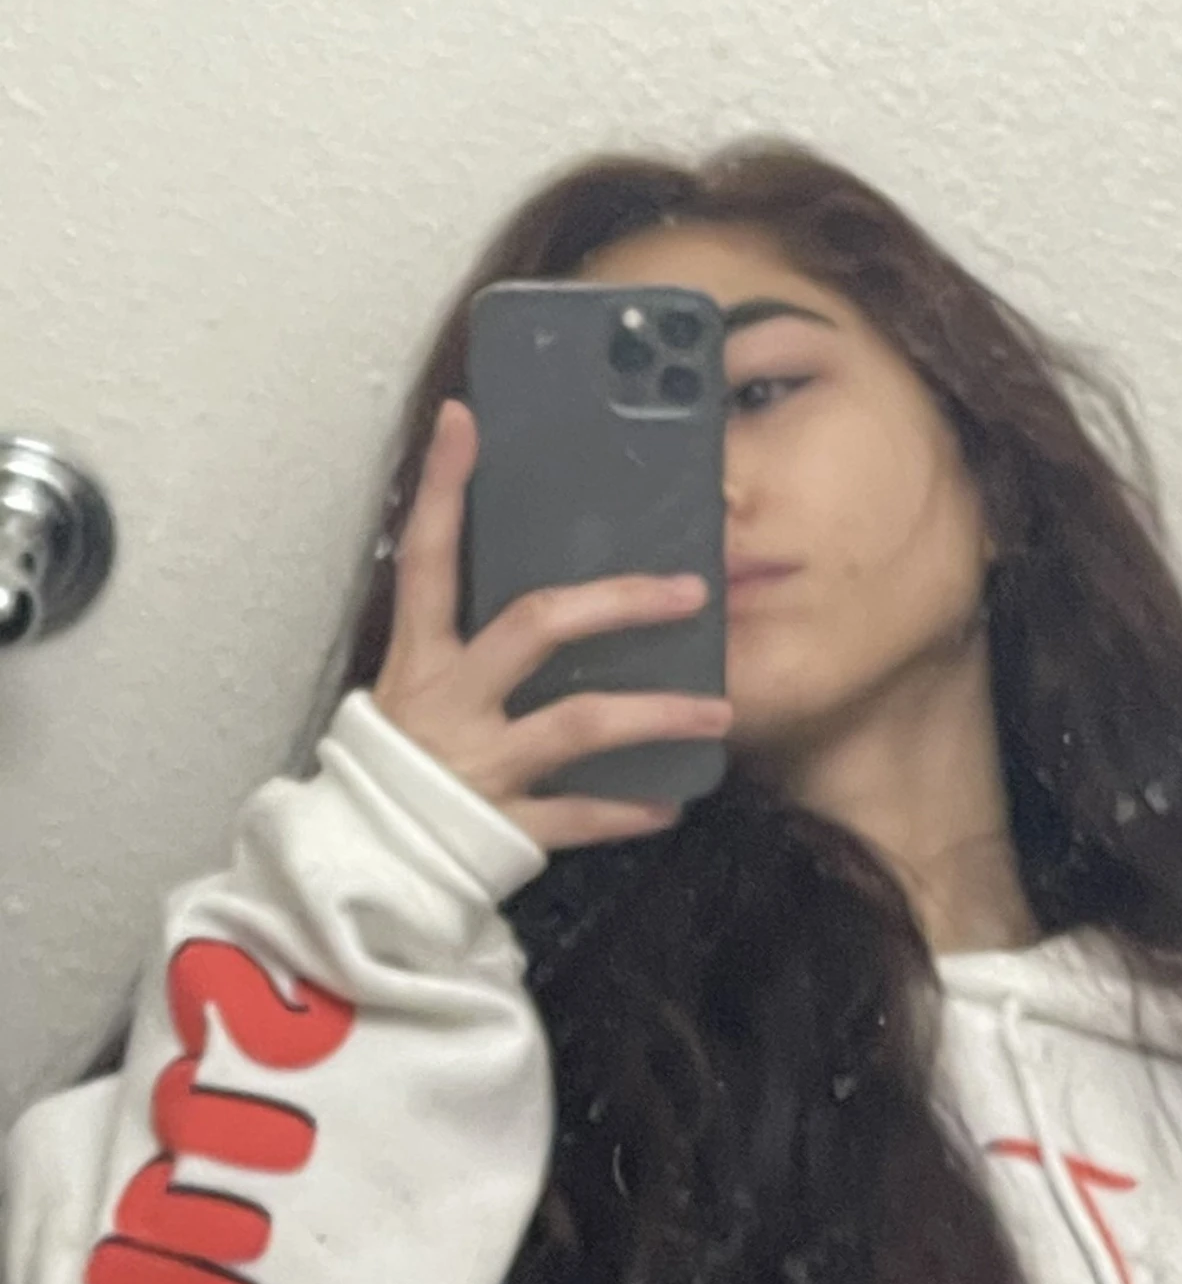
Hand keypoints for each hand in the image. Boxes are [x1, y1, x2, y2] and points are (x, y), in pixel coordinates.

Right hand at [370, 397, 732, 852]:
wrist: (361, 863)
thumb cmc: (398, 763)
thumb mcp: (415, 688)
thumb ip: (465, 643)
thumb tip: (541, 596)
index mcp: (420, 656)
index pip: (428, 555)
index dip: (442, 488)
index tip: (465, 420)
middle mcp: (450, 699)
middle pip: (536, 625)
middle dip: (617, 603)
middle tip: (689, 592)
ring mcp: (479, 763)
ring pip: (579, 723)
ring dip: (656, 715)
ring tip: (717, 711)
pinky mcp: (502, 826)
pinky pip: (578, 817)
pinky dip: (627, 811)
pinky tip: (670, 802)